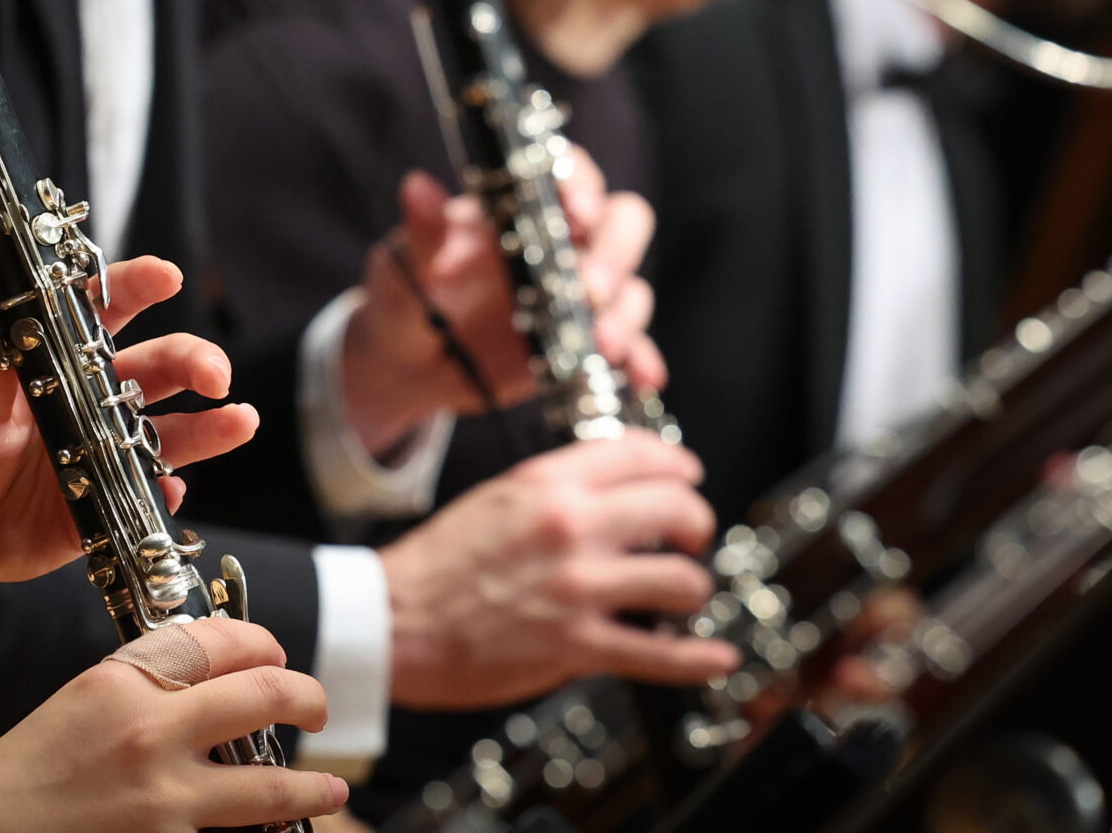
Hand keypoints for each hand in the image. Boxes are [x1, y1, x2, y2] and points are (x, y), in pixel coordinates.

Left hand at [0, 256, 259, 592]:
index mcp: (56, 363)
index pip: (104, 311)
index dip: (138, 287)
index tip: (168, 275)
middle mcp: (88, 403)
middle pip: (156, 370)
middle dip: (194, 362)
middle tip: (217, 373)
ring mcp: (100, 455)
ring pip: (168, 434)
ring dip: (208, 428)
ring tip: (241, 421)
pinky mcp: (100, 508)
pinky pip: (144, 499)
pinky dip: (164, 494)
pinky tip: (173, 491)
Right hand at [0, 618, 347, 832]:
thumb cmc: (27, 772)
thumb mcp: (83, 700)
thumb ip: (146, 680)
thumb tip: (216, 672)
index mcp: (125, 681)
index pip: (221, 640)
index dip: (263, 643)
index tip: (277, 656)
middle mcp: (152, 735)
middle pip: (265, 696)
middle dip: (309, 699)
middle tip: (318, 709)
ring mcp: (165, 806)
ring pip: (272, 786)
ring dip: (311, 787)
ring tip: (329, 790)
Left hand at [342, 156, 665, 454]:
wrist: (408, 364)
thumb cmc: (406, 296)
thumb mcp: (404, 267)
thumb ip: (421, 234)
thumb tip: (416, 187)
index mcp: (517, 207)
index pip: (567, 174)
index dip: (581, 184)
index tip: (575, 211)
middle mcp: (559, 241)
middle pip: (620, 222)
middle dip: (615, 250)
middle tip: (589, 286)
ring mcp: (577, 293)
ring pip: (630, 284)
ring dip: (625, 310)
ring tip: (601, 341)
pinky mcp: (584, 342)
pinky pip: (629, 345)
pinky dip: (641, 357)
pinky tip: (642, 375)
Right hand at [381, 430, 737, 706]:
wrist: (395, 619)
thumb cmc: (437, 563)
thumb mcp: (496, 497)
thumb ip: (553, 491)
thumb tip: (606, 493)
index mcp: (546, 483)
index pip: (637, 452)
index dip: (676, 464)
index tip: (687, 476)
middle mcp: (570, 526)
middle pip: (676, 508)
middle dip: (697, 523)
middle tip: (693, 536)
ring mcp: (579, 587)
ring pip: (681, 579)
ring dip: (692, 587)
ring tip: (683, 593)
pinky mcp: (578, 645)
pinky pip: (660, 654)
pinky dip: (698, 658)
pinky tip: (716, 655)